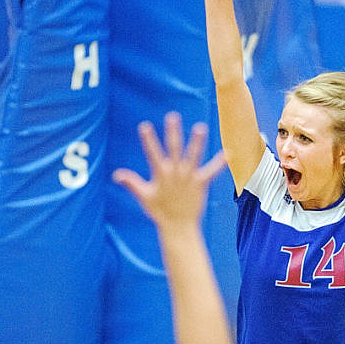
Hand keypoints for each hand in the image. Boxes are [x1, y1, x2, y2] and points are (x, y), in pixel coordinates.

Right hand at [113, 112, 225, 229]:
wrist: (178, 227)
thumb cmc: (160, 212)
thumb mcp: (144, 196)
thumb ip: (132, 183)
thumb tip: (116, 174)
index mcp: (160, 175)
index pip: (152, 154)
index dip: (148, 140)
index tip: (144, 126)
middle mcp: (175, 173)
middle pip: (173, 149)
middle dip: (173, 132)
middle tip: (172, 116)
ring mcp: (189, 178)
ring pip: (193, 156)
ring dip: (196, 142)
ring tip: (200, 127)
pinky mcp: (201, 184)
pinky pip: (211, 172)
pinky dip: (219, 163)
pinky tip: (228, 153)